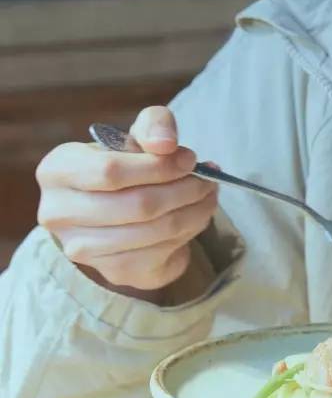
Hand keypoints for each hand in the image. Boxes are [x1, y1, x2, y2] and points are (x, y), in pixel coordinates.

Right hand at [35, 106, 217, 298]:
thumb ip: (154, 125)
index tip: (190, 160)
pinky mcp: (112, 271)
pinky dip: (189, 233)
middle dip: (185, 190)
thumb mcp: (138, 134)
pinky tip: (196, 216)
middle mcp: (59, 213)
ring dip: (194, 212)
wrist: (120, 207)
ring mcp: (82, 248)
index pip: (111, 171)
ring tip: (207, 195)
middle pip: (138, 205)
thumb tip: (166, 144)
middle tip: (208, 180)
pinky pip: (161, 253)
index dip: (159, 167)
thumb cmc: (128, 165)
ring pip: (153, 232)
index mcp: (57, 171)